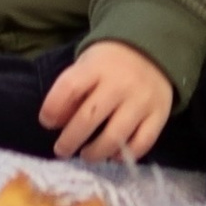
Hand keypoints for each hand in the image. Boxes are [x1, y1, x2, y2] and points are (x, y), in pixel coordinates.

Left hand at [39, 39, 175, 162]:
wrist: (153, 50)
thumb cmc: (110, 64)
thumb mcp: (87, 66)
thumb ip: (70, 92)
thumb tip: (55, 124)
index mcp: (97, 67)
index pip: (69, 88)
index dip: (52, 108)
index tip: (46, 122)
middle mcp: (120, 83)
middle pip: (89, 118)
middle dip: (69, 140)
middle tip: (61, 150)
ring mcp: (141, 100)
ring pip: (115, 136)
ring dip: (95, 153)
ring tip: (86, 155)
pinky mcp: (159, 114)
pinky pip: (142, 143)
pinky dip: (125, 155)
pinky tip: (113, 154)